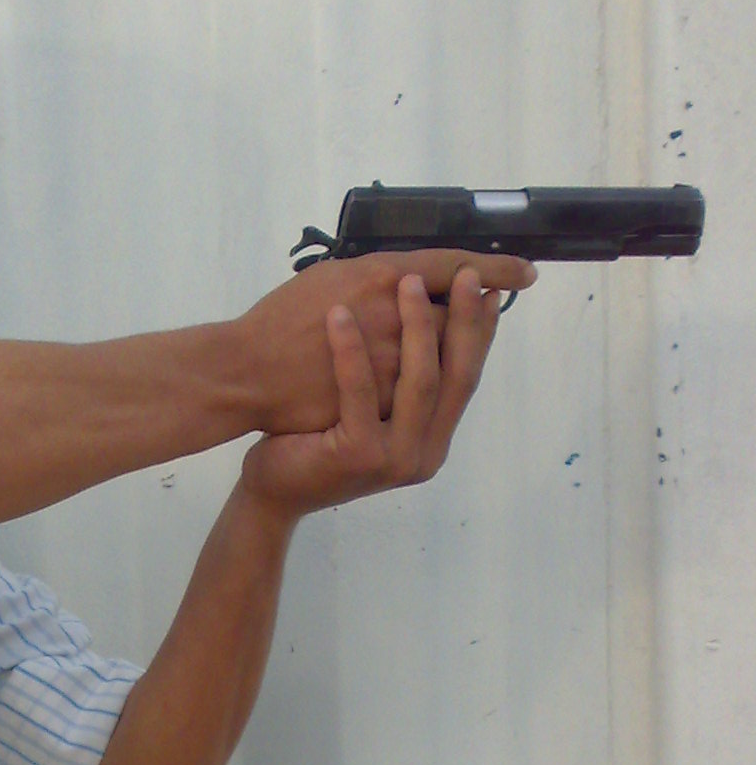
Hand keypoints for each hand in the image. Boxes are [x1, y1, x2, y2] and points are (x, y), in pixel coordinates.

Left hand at [237, 265, 501, 518]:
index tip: (491, 287)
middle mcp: (423, 453)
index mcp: (432, 440)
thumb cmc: (318, 440)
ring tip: (406, 280)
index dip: (481, 333)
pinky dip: (351, 349)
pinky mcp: (359, 454)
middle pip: (455, 378)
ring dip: (416, 325)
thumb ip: (401, 381)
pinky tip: (340, 314)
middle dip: (464, 320)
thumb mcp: (371, 410)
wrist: (274, 490)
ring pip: (419, 383)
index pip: (466, 378)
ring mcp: (394, 458)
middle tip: (466, 274)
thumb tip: (427, 313)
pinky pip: (360, 392)